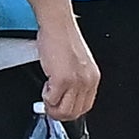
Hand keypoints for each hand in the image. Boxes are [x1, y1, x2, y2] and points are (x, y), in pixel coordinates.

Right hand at [33, 8, 102, 123]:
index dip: (70, 111)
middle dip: (58, 112)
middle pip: (74, 113)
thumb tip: (66, 96)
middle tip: (50, 104)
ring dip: (51, 106)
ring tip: (48, 94)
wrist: (58, 24)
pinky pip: (51, 100)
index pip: (85, 107)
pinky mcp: (62, 79)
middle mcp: (87, 81)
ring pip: (63, 111)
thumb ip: (76, 81)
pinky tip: (46, 83)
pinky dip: (45, 96)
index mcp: (93, 78)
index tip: (60, 107)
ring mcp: (75, 81)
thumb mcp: (78, 64)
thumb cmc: (63, 38)